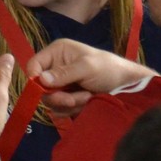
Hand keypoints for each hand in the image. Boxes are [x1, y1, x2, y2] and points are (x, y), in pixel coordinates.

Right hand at [26, 38, 152, 116]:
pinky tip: (87, 102)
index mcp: (57, 52)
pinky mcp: (67, 97)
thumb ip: (64, 73)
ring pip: (51, 100)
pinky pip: (60, 108)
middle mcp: (55, 67)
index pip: (34, 65)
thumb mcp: (87, 67)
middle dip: (58, 96)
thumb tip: (41, 79)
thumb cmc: (108, 69)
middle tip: (74, 99)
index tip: (45, 91)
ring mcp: (61, 84)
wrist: (127, 86)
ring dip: (68, 103)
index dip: (35, 79)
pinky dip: (73, 108)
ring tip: (87, 97)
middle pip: (40, 87)